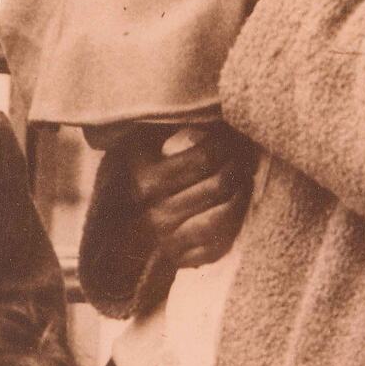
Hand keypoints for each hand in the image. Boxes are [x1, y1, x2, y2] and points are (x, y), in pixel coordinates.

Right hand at [127, 124, 253, 268]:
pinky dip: (234, 222)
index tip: (231, 138)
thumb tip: (194, 106)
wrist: (121, 233)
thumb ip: (161, 126)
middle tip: (243, 157)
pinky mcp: (182, 259)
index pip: (204, 157)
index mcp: (146, 180)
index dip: (226, 145)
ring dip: (241, 194)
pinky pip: (220, 242)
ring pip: (223, 214)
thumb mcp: (140, 148)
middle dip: (238, 166)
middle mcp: (156, 212)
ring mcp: (169, 239)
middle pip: (218, 184)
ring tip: (243, 179)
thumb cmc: (140, 178)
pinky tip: (236, 206)